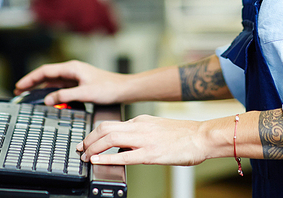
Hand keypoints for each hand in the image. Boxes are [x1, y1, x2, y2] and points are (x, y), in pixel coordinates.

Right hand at [14, 60, 125, 105]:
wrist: (122, 89)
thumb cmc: (108, 88)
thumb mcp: (85, 93)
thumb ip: (65, 96)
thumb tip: (47, 99)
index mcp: (72, 68)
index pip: (46, 71)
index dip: (31, 78)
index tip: (19, 85)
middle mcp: (72, 70)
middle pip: (47, 74)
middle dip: (32, 81)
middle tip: (18, 90)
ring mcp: (75, 76)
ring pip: (53, 80)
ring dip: (40, 86)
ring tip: (27, 93)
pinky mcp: (78, 83)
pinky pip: (60, 86)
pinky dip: (50, 90)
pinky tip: (45, 97)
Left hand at [78, 115, 210, 166]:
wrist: (202, 136)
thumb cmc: (183, 135)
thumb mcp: (157, 128)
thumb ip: (140, 134)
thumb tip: (124, 146)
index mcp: (141, 121)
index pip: (110, 124)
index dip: (94, 133)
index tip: (86, 142)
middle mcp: (140, 126)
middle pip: (105, 128)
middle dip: (88, 139)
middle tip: (80, 149)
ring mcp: (145, 139)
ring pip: (110, 138)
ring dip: (93, 148)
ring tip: (85, 157)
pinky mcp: (151, 153)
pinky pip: (125, 155)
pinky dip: (108, 158)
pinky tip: (98, 162)